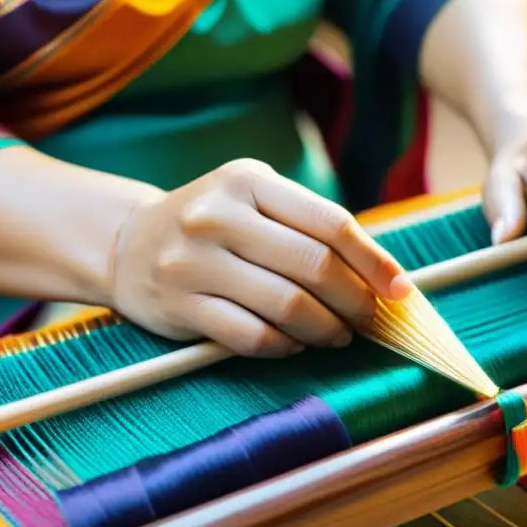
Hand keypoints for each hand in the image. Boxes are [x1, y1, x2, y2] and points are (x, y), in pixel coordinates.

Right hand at [109, 159, 411, 356]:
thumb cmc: (215, 226)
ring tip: (339, 335)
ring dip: (326, 329)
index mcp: (249, 181)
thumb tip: (384, 278)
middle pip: (314, 267)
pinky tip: (296, 343)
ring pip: (287, 306)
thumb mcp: (255, 202)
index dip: (374, 262)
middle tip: (370, 320)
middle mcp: (218, 216)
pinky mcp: (179, 306)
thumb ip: (310, 227)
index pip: (331, 223)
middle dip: (355, 301)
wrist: (125, 243)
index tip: (401, 291)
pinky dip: (286, 345)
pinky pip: (252, 336)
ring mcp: (193, 262)